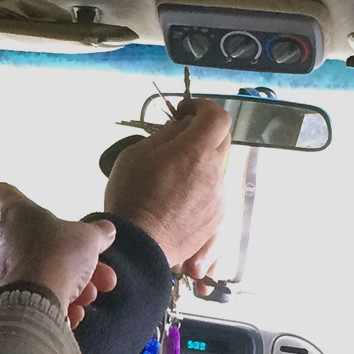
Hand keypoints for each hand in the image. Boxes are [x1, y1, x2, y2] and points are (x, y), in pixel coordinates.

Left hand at [0, 182, 117, 325]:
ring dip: (68, 285)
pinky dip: (51, 304)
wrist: (31, 302)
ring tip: (88, 296)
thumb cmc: (56, 258)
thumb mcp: (87, 239)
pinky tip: (72, 314)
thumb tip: (106, 230)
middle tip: (99, 274)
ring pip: (37, 274)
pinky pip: (28, 297)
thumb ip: (97, 233)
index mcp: (16, 213)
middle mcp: (0, 239)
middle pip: (37, 244)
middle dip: (72, 261)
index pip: (3, 194)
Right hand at [103, 99, 230, 275]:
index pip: (217, 116)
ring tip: (171, 177)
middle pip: (221, 139)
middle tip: (177, 141)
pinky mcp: (218, 216)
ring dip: (199, 162)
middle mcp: (215, 171)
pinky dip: (199, 186)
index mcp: (196, 151)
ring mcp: (219, 196)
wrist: (139, 246)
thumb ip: (165, 134)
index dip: (202, 107)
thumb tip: (182, 126)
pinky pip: (214, 191)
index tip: (185, 111)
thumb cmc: (131, 197)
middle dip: (202, 133)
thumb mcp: (137, 154)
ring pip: (216, 166)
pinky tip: (176, 198)